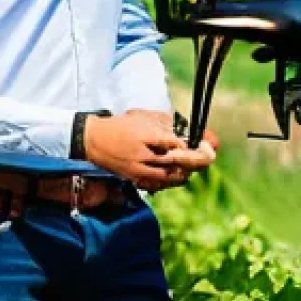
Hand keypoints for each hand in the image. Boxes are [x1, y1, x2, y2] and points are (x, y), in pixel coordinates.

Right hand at [84, 110, 216, 190]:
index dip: (194, 146)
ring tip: (192, 166)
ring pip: (169, 177)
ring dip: (184, 172)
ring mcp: (139, 169)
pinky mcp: (135, 178)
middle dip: (196, 161)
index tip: (205, 144)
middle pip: (177, 162)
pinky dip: (169, 181)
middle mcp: (144, 155)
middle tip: (207, 156)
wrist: (94, 140)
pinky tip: (176, 175)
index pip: (178, 144)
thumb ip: (165, 122)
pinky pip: (157, 184)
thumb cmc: (120, 125)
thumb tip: (185, 130)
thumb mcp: (143, 117)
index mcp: (148, 136)